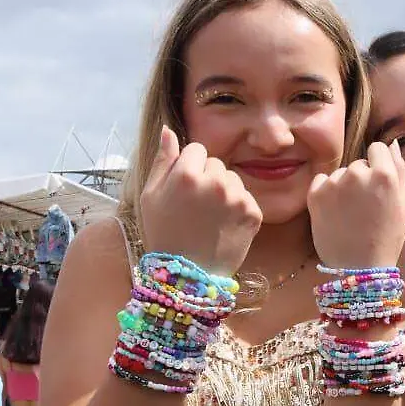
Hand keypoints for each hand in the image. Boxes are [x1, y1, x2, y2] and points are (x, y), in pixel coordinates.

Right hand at [140, 126, 262, 274]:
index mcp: (186, 174)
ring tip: (211, 218)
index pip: (197, 149)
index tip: (185, 189)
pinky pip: (247, 198)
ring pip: (234, 180)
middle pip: (217, 163)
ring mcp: (237, 198)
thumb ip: (162, 160)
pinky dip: (239, 209)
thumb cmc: (164, 234)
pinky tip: (224, 226)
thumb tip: (168, 129)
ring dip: (225, 192)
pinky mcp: (254, 213)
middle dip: (208, 178)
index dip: (190, 168)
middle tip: (197, 207)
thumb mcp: (151, 196)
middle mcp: (215, 182)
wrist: (188, 276)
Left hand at [308, 141, 404, 268]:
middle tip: (365, 207)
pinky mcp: (315, 194)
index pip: (378, 148)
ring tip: (350, 213)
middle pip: (359, 164)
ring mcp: (334, 183)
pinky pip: (322, 181)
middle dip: (362, 179)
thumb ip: (401, 169)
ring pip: (341, 174)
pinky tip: (335, 212)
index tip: (378, 186)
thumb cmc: (387, 236)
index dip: (379, 166)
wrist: (360, 267)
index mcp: (384, 175)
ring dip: (344, 187)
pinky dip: (326, 192)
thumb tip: (392, 144)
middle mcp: (357, 173)